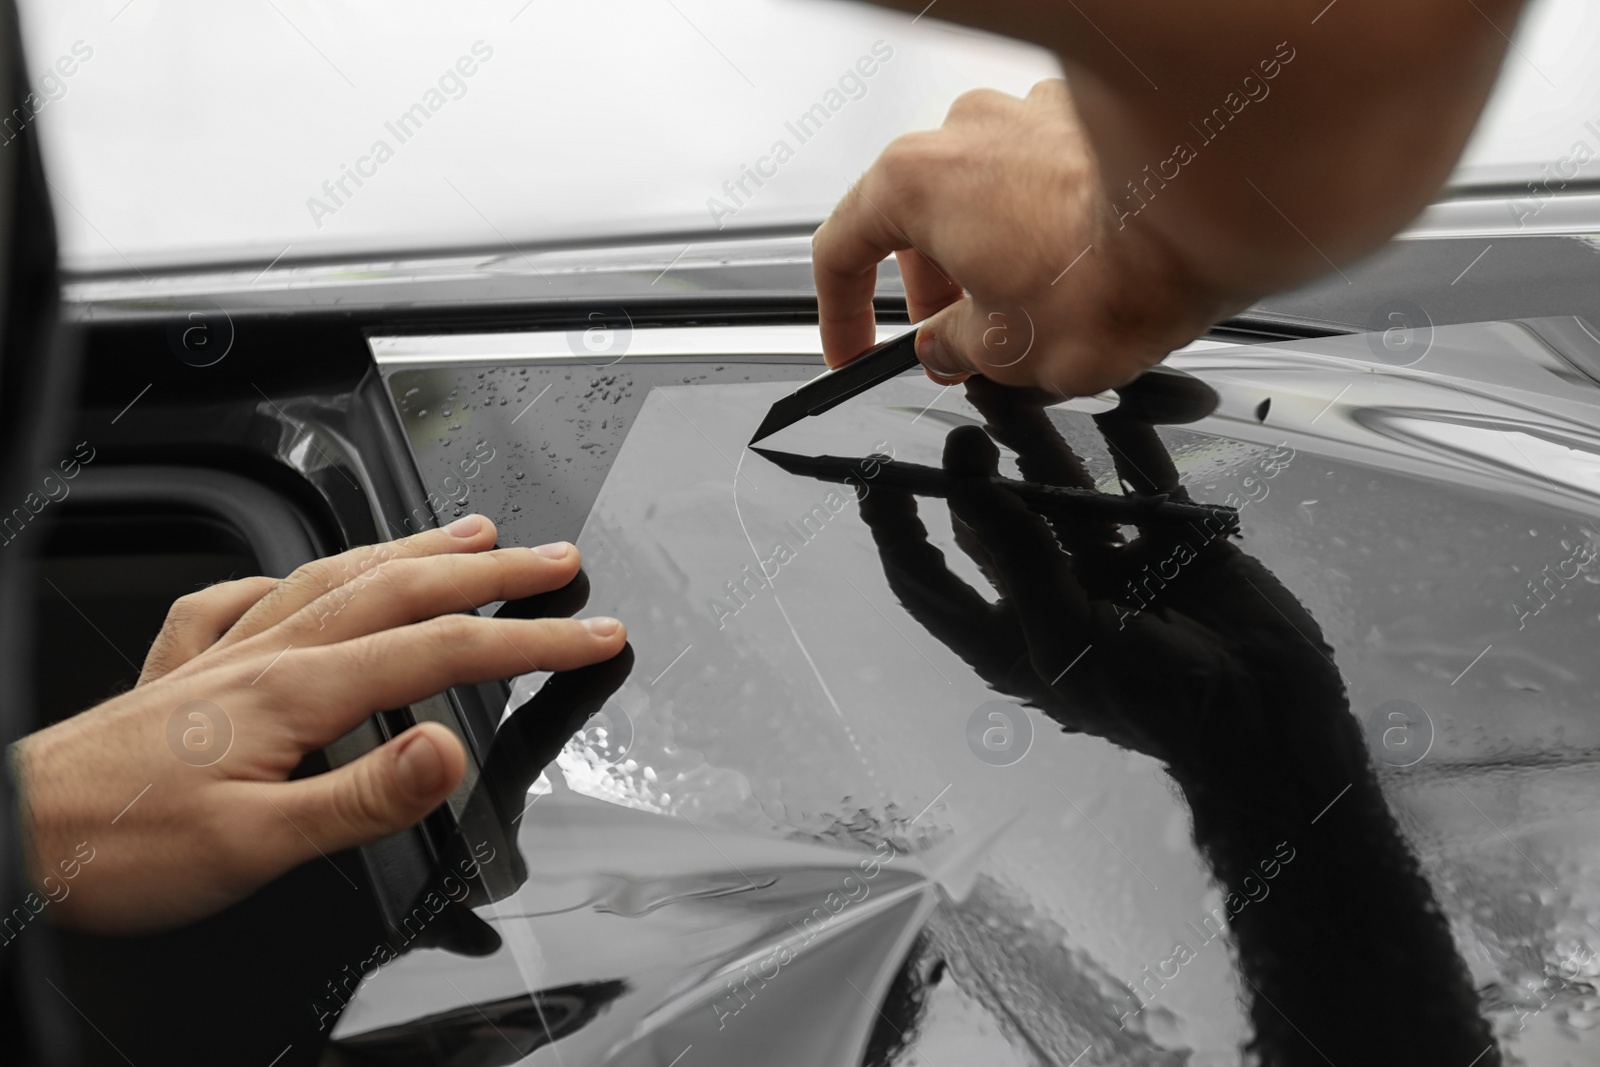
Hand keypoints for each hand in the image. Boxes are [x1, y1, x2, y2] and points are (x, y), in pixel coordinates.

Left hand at [10, 515, 625, 933]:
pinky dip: (293, 576)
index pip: (441, 653)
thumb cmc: (117, 849)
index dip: (530, 641)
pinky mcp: (186, 674)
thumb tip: (449, 747)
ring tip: (472, 533)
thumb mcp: (254, 846)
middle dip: (493, 573)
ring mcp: (226, 656)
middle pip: (402, 592)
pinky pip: (248, 599)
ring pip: (338, 577)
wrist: (14, 839)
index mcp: (295, 692)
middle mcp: (266, 656)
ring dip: (415, 550)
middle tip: (557, 559)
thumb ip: (362, 797)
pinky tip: (302, 577)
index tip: (593, 633)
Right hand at [812, 80, 1237, 397]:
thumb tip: (944, 347)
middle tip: (954, 345)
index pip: (841, 250)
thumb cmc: (1105, 279)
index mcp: (916, 182)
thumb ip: (951, 348)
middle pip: (914, 219)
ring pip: (979, 196)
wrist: (1210, 227)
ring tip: (1022, 314)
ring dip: (984, 254)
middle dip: (928, 291)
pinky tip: (1068, 271)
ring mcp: (1028, 115)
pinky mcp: (1088, 121)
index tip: (857, 352)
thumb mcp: (999, 353)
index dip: (841, 317)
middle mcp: (965, 132)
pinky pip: (1035, 179)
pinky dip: (1036, 224)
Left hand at [854, 378, 1344, 794]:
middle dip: (971, 474)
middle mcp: (1050, 596)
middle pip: (994, 523)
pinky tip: (1113, 403)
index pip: (928, 581)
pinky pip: (1141, 480)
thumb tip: (967, 488)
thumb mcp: (1067, 636)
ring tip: (1006, 394)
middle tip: (963, 427)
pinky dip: (1127, 442)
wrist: (1265, 718)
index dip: (895, 534)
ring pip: (1060, 491)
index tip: (873, 481)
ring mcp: (1110, 567)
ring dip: (1034, 445)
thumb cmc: (1152, 698)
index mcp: (1010, 634)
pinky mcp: (1168, 543)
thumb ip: (1019, 558)